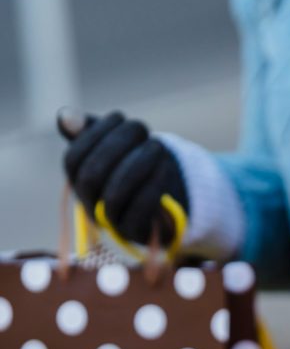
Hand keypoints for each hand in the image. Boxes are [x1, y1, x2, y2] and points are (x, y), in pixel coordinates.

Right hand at [58, 109, 187, 246]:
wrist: (164, 206)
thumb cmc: (133, 168)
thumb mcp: (112, 146)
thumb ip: (89, 130)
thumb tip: (66, 115)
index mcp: (77, 181)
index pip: (73, 159)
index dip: (94, 134)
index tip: (119, 117)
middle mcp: (88, 204)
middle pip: (91, 176)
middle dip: (117, 145)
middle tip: (142, 127)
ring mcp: (111, 222)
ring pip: (114, 195)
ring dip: (138, 164)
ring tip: (158, 145)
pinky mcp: (136, 232)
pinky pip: (139, 211)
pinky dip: (152, 185)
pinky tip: (164, 167)